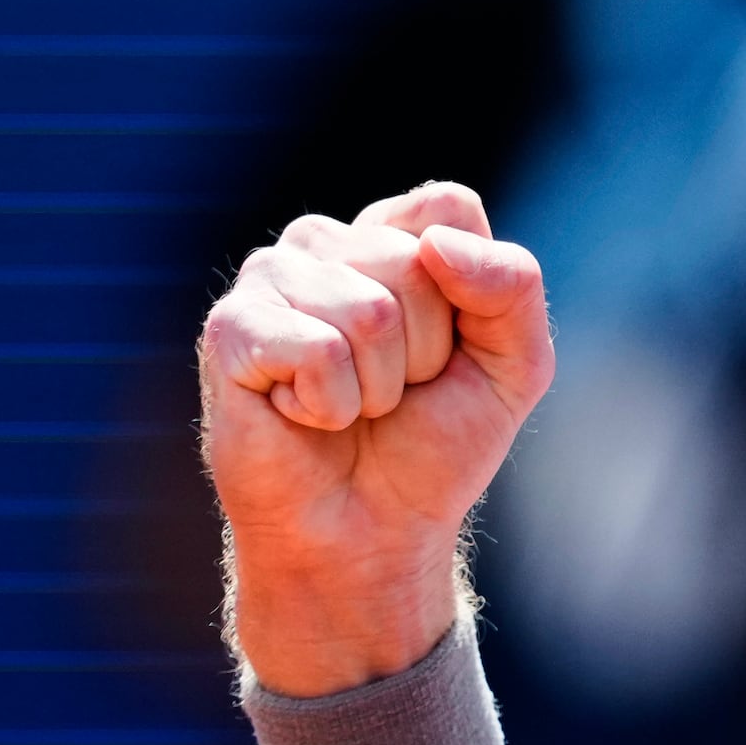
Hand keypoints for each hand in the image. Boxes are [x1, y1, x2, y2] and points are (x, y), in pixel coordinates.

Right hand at [199, 180, 550, 692]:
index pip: (448, 210)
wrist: (372, 534)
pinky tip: (303, 416)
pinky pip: (318, 351)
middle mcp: (324, 242)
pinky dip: (331, 406)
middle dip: (424, 353)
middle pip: (415, 263)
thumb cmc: (434, 447)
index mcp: (390, 234)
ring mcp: (270, 278)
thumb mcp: (515, 365)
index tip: (448, 353)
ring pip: (371, 311)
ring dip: (378, 386)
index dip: (470, 297)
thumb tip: (435, 247)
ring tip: (351, 408)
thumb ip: (513, 287)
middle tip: (392, 396)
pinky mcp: (230, 330)